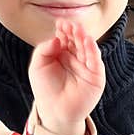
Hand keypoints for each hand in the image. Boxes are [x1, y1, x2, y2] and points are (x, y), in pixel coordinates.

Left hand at [28, 20, 104, 134]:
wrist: (54, 112)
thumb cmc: (45, 90)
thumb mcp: (37, 66)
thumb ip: (44, 50)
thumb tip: (56, 38)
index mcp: (62, 54)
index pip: (65, 38)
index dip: (63, 30)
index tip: (60, 23)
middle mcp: (76, 58)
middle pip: (77, 41)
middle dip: (74, 32)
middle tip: (69, 25)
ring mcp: (86, 66)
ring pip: (87, 48)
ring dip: (83, 38)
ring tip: (78, 29)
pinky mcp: (96, 76)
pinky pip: (96, 61)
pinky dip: (93, 50)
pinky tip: (88, 41)